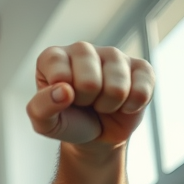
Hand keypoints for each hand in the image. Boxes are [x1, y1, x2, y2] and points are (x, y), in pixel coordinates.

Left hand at [27, 42, 154, 147]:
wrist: (95, 134)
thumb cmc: (67, 122)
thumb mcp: (44, 123)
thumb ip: (41, 108)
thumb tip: (64, 90)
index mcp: (54, 57)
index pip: (58, 71)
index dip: (62, 95)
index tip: (62, 100)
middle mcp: (83, 49)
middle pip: (89, 81)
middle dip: (87, 103)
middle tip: (84, 103)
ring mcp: (113, 55)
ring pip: (117, 87)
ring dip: (108, 105)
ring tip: (100, 103)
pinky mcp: (140, 67)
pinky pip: (141, 90)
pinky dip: (131, 106)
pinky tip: (123, 104)